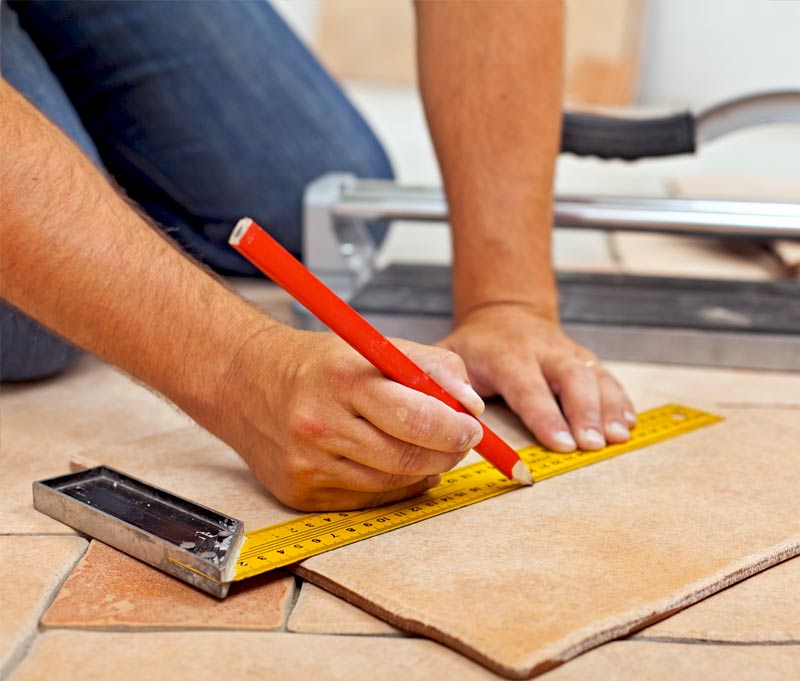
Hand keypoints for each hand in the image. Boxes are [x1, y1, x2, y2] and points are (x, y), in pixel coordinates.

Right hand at [211, 324, 485, 510]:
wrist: (246, 383)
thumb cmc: (319, 364)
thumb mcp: (375, 346)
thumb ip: (432, 366)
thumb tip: (471, 406)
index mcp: (342, 378)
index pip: (414, 415)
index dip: (454, 428)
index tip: (472, 428)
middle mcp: (320, 423)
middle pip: (407, 458)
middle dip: (447, 452)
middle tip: (459, 441)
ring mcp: (307, 464)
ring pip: (392, 484)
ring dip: (422, 470)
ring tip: (423, 447)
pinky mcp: (300, 494)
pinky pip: (367, 500)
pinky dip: (392, 485)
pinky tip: (391, 464)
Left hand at [437, 303, 635, 452]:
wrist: (505, 314)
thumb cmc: (475, 347)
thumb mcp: (449, 355)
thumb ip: (446, 381)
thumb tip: (452, 414)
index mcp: (507, 354)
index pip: (528, 386)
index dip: (545, 415)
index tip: (561, 443)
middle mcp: (543, 351)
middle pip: (571, 377)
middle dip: (585, 411)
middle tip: (593, 444)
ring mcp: (567, 353)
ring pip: (594, 376)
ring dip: (608, 407)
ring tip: (616, 437)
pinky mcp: (584, 359)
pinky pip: (606, 377)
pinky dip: (620, 400)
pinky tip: (627, 423)